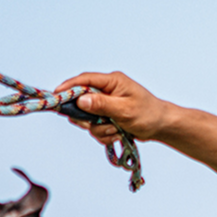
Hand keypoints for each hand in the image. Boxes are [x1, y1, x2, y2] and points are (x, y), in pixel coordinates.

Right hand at [54, 70, 168, 144]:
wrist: (161, 126)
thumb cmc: (148, 114)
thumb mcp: (125, 109)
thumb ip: (102, 104)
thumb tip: (81, 99)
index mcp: (111, 82)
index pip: (85, 80)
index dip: (68, 87)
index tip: (56, 95)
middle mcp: (106, 91)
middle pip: (81, 102)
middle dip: (88, 118)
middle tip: (98, 124)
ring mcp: (105, 105)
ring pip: (88, 119)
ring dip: (100, 129)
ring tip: (117, 130)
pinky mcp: (106, 118)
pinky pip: (95, 129)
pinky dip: (104, 135)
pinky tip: (118, 135)